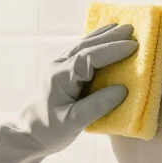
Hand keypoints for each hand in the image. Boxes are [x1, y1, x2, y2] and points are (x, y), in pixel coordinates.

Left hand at [0, 24, 136, 162]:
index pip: (89, 57)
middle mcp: (59, 67)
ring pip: (82, 46)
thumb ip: (97, 106)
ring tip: (121, 28)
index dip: (111, 51)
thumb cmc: (49, 130)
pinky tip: (102, 39)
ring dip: (102, 36)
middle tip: (132, 29)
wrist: (28, 135)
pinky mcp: (62, 73)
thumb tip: (123, 89)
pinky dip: (94, 44)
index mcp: (61, 76)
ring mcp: (58, 68)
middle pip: (86, 46)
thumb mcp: (73, 122)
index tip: (133, 46)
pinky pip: (80, 53)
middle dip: (110, 37)